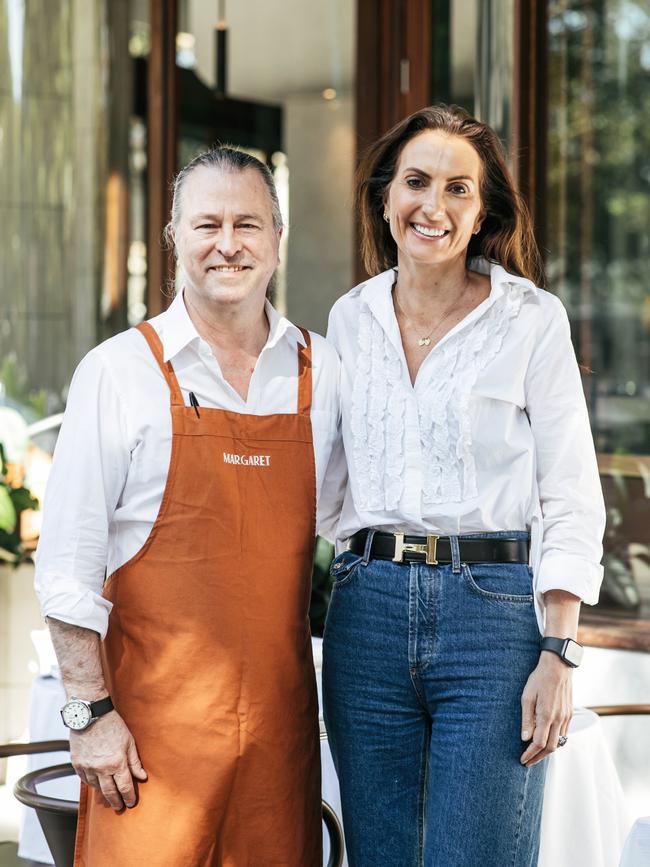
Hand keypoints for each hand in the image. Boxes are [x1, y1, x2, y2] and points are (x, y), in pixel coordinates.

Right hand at [70, 711, 146, 810]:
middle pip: (110, 793)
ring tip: (108, 796)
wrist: (91, 715)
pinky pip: (84, 780)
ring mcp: (87, 767)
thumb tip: (142, 777)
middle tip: (119, 807)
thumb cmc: (112, 725)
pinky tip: (96, 783)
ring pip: (96, 787)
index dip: (129, 797)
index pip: (125, 787)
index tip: (131, 803)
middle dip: (116, 802)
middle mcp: (101, 768)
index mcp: (117, 763)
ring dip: (103, 793)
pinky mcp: (77, 764)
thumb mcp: (129, 741)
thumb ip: (135, 761)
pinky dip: (91, 783)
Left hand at [520, 651, 572, 765]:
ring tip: (535, 755)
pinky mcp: (569, 715)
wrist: (558, 667)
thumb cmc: (539, 680)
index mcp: (547, 716)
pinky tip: (547, 741)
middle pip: (550, 748)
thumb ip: (526, 719)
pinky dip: (555, 742)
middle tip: (527, 762)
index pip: (539, 743)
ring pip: (559, 743)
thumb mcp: (527, 697)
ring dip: (547, 752)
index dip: (530, 754)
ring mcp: (566, 718)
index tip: (522, 760)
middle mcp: (559, 720)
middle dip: (538, 758)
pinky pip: (564, 734)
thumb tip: (524, 738)